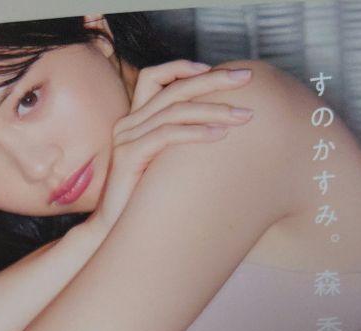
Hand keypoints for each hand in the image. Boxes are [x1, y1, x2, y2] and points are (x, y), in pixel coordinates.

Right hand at [87, 60, 253, 237]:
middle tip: (247, 77)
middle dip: (214, 80)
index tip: (221, 72)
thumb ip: (177, 144)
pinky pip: (168, 135)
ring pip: (176, 109)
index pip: (155, 77)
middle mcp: (128, 123)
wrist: (112, 233)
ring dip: (214, 109)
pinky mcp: (129, 155)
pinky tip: (220, 136)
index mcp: (134, 120)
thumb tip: (218, 130)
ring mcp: (126, 137)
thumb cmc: (142, 204)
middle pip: (173, 87)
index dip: (185, 68)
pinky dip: (196, 132)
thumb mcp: (161, 166)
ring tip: (244, 117)